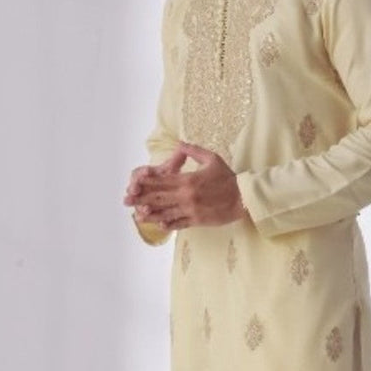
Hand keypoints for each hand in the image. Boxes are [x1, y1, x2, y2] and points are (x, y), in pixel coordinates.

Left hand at [123, 142, 246, 229]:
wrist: (244, 198)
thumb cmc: (228, 177)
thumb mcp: (212, 158)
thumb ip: (194, 151)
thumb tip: (180, 144)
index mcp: (188, 180)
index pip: (162, 180)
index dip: (146, 181)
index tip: (134, 181)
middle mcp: (186, 196)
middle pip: (159, 197)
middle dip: (141, 198)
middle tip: (126, 200)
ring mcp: (190, 210)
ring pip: (165, 212)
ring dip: (150, 213)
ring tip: (137, 215)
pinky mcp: (197, 220)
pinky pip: (179, 223)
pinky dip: (168, 224)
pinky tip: (159, 225)